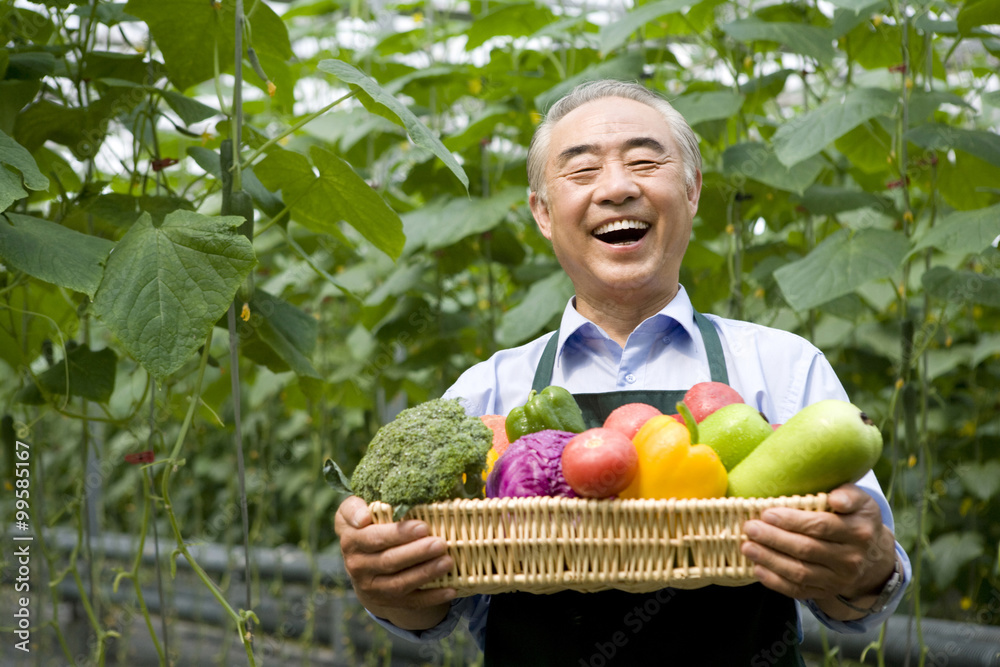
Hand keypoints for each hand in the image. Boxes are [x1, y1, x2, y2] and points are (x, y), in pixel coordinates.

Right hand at [334, 495, 455, 629]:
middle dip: (417, 552)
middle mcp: (357, 565)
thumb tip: (364, 516)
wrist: (361, 562)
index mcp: (351, 539)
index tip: (421, 526)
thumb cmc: (366, 525)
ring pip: (400, 583)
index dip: (395, 533)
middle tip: (440, 543)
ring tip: (447, 561)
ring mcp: (372, 586)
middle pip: (388, 560)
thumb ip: (355, 507)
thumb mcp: (353, 511)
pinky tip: (450, 589)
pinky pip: (412, 602)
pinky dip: (432, 597)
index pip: (371, 537)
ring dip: (425, 573)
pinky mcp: (387, 602)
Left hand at [740, 484, 897, 618]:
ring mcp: (838, 579)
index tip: (767, 513)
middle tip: (750, 528)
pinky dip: (776, 581)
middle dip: (774, 539)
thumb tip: (835, 499)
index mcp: (858, 531)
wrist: (874, 556)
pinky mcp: (826, 592)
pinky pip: (798, 590)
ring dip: (770, 560)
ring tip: (747, 546)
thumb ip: (849, 494)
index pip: (821, 526)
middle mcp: (850, 559)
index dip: (792, 521)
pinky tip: (758, 569)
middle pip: (806, 549)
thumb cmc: (856, 520)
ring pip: (800, 572)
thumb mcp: (861, 502)